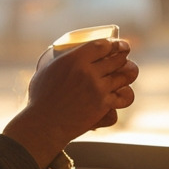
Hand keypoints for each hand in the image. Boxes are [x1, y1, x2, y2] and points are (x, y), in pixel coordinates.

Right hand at [3, 39, 138, 167]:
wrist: (43, 125)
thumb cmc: (40, 97)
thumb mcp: (46, 69)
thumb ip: (59, 57)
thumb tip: (64, 49)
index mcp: (75, 59)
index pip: (103, 45)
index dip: (114, 43)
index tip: (118, 44)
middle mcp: (89, 72)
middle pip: (118, 58)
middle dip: (124, 55)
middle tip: (124, 55)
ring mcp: (98, 90)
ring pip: (124, 76)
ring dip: (127, 73)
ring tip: (126, 73)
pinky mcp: (103, 106)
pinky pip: (124, 97)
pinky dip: (124, 95)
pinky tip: (121, 94)